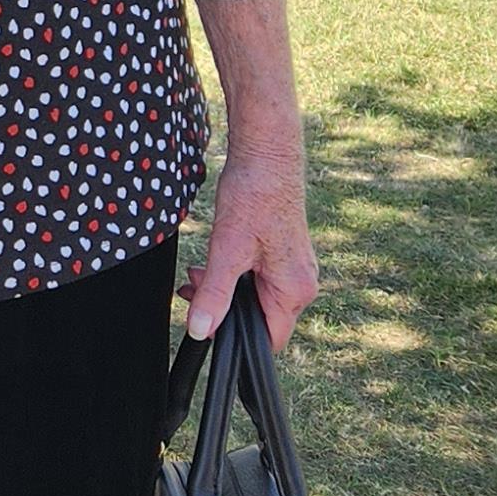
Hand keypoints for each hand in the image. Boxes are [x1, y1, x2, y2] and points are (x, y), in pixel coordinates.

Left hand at [183, 137, 317, 349]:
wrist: (267, 154)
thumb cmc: (255, 196)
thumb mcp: (227, 249)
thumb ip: (214, 294)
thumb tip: (200, 331)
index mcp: (295, 290)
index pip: (269, 339)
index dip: (237, 341)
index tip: (208, 328)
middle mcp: (302, 283)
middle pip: (260, 318)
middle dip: (224, 309)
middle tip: (194, 289)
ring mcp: (295, 268)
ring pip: (255, 297)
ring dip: (225, 290)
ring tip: (199, 273)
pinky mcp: (285, 254)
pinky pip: (258, 279)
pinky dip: (234, 275)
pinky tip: (214, 262)